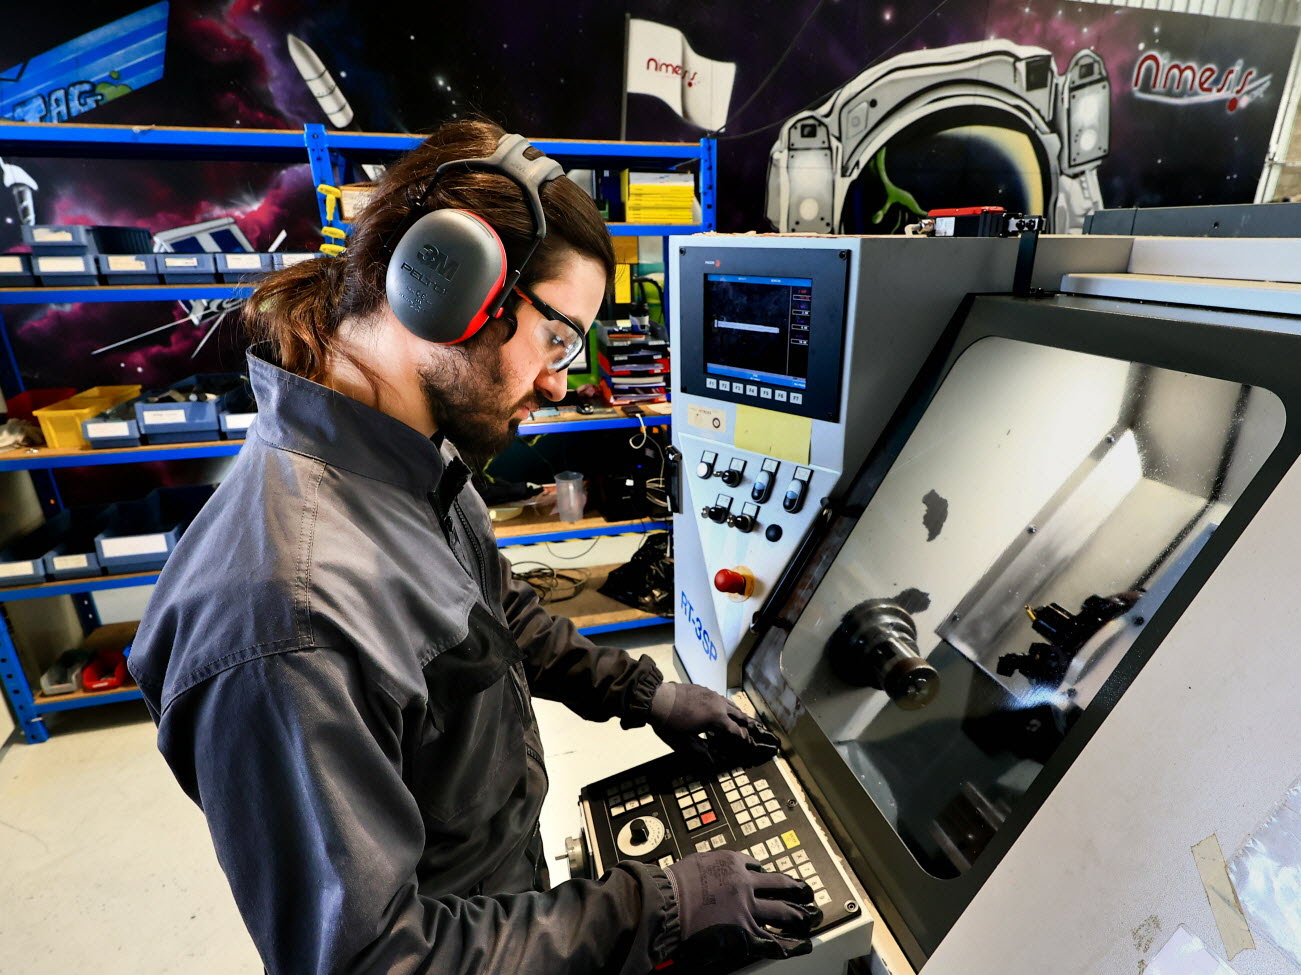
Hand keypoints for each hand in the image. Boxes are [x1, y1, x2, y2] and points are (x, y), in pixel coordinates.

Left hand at [648, 682, 779, 770]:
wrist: (656, 699)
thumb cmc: (670, 724)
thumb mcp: (685, 743)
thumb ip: (701, 752)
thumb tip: (712, 762)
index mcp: (717, 718)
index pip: (736, 730)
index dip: (744, 738)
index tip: (750, 743)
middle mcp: (718, 704)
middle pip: (737, 714)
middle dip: (746, 723)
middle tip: (753, 729)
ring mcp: (711, 694)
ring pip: (729, 703)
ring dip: (736, 712)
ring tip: (741, 718)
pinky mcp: (703, 688)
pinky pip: (720, 697)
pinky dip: (726, 705)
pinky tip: (722, 708)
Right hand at [665, 850, 820, 964]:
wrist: (667, 903)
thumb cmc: (674, 883)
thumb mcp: (698, 861)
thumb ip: (714, 864)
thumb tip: (717, 869)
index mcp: (733, 863)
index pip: (757, 866)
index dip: (766, 874)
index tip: (772, 879)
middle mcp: (745, 883)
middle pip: (779, 885)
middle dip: (796, 889)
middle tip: (807, 892)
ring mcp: (747, 908)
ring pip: (782, 911)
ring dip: (799, 915)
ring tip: (810, 917)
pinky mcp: (744, 931)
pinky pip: (772, 939)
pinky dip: (789, 944)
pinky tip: (801, 945)